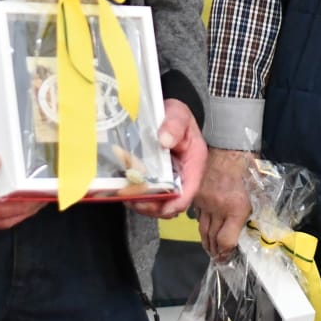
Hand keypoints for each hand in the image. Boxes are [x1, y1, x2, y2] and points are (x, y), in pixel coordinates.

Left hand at [127, 97, 207, 218]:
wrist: (168, 115)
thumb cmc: (177, 116)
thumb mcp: (178, 115)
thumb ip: (174, 125)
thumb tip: (165, 139)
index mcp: (194, 164)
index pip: (187, 193)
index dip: (172, 204)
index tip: (154, 205)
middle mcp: (183, 176)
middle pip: (170, 204)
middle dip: (151, 206)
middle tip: (132, 198)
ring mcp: (169, 180)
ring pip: (157, 202)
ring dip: (141, 202)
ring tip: (126, 193)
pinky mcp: (157, 179)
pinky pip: (148, 193)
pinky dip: (136, 193)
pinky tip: (126, 186)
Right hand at [193, 147, 255, 260]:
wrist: (230, 146)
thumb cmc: (250, 168)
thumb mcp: (260, 192)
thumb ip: (257, 213)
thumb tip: (259, 231)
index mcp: (236, 208)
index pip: (225, 241)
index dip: (226, 253)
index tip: (228, 257)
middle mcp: (218, 208)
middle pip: (212, 239)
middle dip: (215, 252)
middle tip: (219, 259)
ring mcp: (204, 202)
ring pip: (202, 230)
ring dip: (207, 242)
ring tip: (212, 250)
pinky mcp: (197, 195)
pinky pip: (197, 216)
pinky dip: (201, 225)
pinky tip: (206, 230)